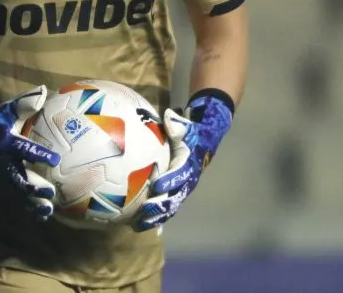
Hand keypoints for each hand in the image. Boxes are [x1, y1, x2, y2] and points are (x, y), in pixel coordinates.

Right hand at [0, 85, 60, 220]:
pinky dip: (25, 205)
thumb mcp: (5, 110)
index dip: (39, 154)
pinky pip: (13, 195)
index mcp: (5, 143)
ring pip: (16, 191)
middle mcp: (1, 162)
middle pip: (18, 177)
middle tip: (50, 193)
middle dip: (34, 187)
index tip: (55, 159)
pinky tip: (39, 215)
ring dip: (31, 203)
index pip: (24, 148)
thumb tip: (44, 91)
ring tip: (46, 212)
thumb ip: (25, 103)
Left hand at [134, 89, 233, 231]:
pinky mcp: (176, 194)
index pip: (179, 174)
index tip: (155, 185)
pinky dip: (154, 219)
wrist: (205, 143)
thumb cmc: (192, 134)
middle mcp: (187, 181)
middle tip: (144, 212)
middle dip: (159, 206)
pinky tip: (137, 226)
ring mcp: (182, 190)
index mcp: (188, 165)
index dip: (169, 180)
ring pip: (169, 207)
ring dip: (155, 218)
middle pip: (174, 197)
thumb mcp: (187, 128)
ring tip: (138, 226)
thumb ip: (178, 125)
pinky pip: (165, 209)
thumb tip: (169, 116)